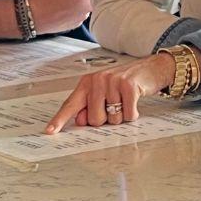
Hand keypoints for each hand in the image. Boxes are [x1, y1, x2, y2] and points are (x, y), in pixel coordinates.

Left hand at [44, 53, 174, 133]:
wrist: (150, 68)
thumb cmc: (125, 83)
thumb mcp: (104, 92)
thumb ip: (90, 106)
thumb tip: (82, 121)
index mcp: (87, 83)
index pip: (71, 104)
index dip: (60, 119)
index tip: (50, 131)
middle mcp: (97, 80)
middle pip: (95, 119)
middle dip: (107, 119)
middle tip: (115, 105)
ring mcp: (113, 82)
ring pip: (113, 119)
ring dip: (122, 116)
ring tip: (125, 101)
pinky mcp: (129, 86)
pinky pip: (128, 115)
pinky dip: (133, 114)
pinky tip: (134, 101)